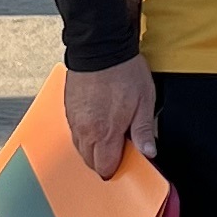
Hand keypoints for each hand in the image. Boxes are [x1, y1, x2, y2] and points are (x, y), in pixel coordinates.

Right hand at [63, 56, 157, 178]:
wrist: (100, 47)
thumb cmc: (123, 72)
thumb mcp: (144, 102)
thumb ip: (144, 131)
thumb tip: (148, 151)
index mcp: (105, 133)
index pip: (105, 167)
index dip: (115, 168)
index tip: (124, 161)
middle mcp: (85, 130)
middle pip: (90, 161)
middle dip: (103, 160)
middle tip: (118, 149)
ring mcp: (74, 120)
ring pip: (79, 148)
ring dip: (92, 148)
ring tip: (107, 135)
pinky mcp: (68, 109)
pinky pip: (74, 132)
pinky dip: (84, 134)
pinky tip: (96, 123)